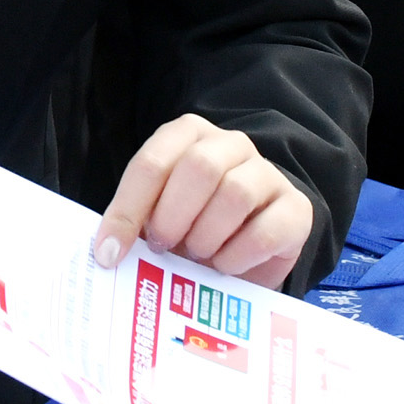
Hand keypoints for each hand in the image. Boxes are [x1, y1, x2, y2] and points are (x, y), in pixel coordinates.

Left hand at [93, 115, 311, 283]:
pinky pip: (266, 231)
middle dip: (173, 215)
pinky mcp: (296, 209)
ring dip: (206, 236)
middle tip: (163, 247)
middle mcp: (230, 145)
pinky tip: (225, 266)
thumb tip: (107, 251)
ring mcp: (267, 173)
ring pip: (235, 193)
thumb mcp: (159, 220)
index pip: (153, 162)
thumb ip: (135, 224)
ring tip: (197, 256)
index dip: (127, 210)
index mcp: (187, 137)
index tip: (110, 252)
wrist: (249, 249)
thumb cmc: (194, 228)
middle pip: (200, 167)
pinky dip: (237, 256)